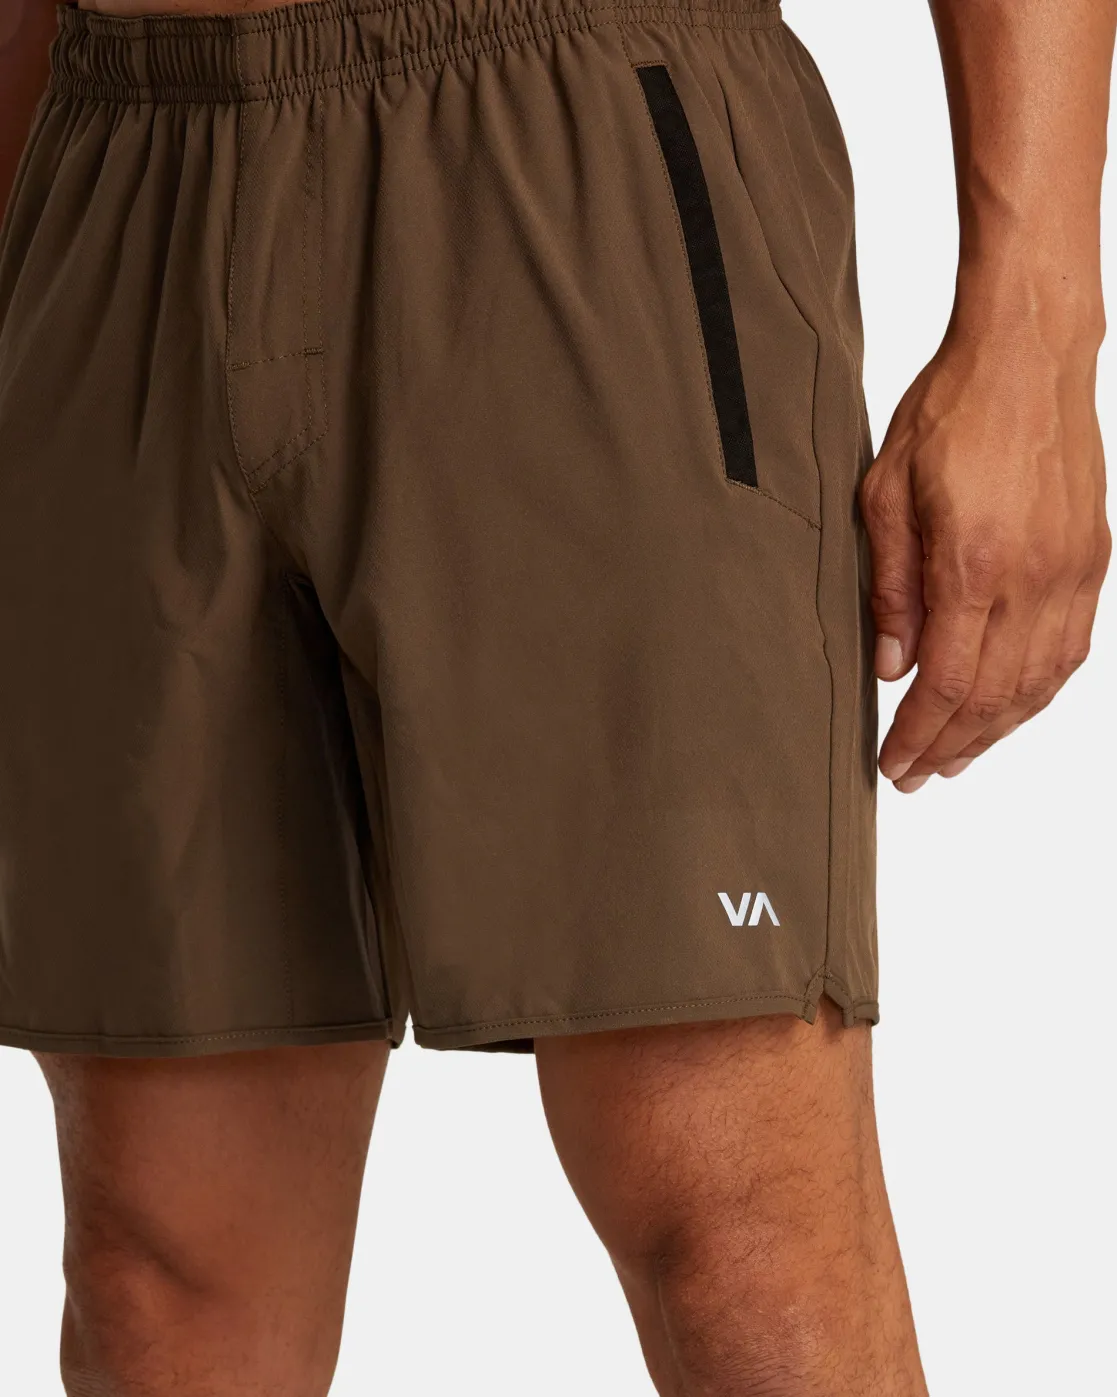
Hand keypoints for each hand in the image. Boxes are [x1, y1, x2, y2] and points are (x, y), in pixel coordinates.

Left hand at [860, 295, 1110, 792]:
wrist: (1029, 354)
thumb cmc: (950, 412)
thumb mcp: (885, 494)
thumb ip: (889, 587)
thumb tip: (891, 665)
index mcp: (973, 564)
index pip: (947, 683)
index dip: (918, 734)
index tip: (894, 764)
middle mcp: (1032, 578)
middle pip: (995, 697)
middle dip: (952, 746)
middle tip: (917, 775)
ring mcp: (1072, 571)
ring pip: (1039, 682)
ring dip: (997, 731)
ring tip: (957, 756)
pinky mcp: (1093, 559)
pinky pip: (1071, 649)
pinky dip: (1038, 691)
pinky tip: (1011, 708)